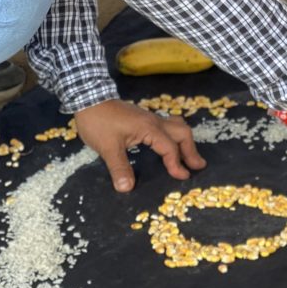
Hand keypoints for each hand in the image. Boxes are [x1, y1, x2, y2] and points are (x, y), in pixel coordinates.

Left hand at [75, 99, 206, 191]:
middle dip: (191, 150)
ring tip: (189, 156)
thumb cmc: (98, 122)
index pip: (169, 148)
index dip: (176, 164)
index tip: (182, 177)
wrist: (88, 99)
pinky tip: (170, 145)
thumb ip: (119, 167)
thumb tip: (127, 189)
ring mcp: (150, 118)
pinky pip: (168, 126)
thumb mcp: (107, 147)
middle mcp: (154, 121)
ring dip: (185, 141)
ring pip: (177, 126)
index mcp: (149, 128)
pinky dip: (175, 137)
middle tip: (198, 166)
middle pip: (182, 133)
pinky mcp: (144, 118)